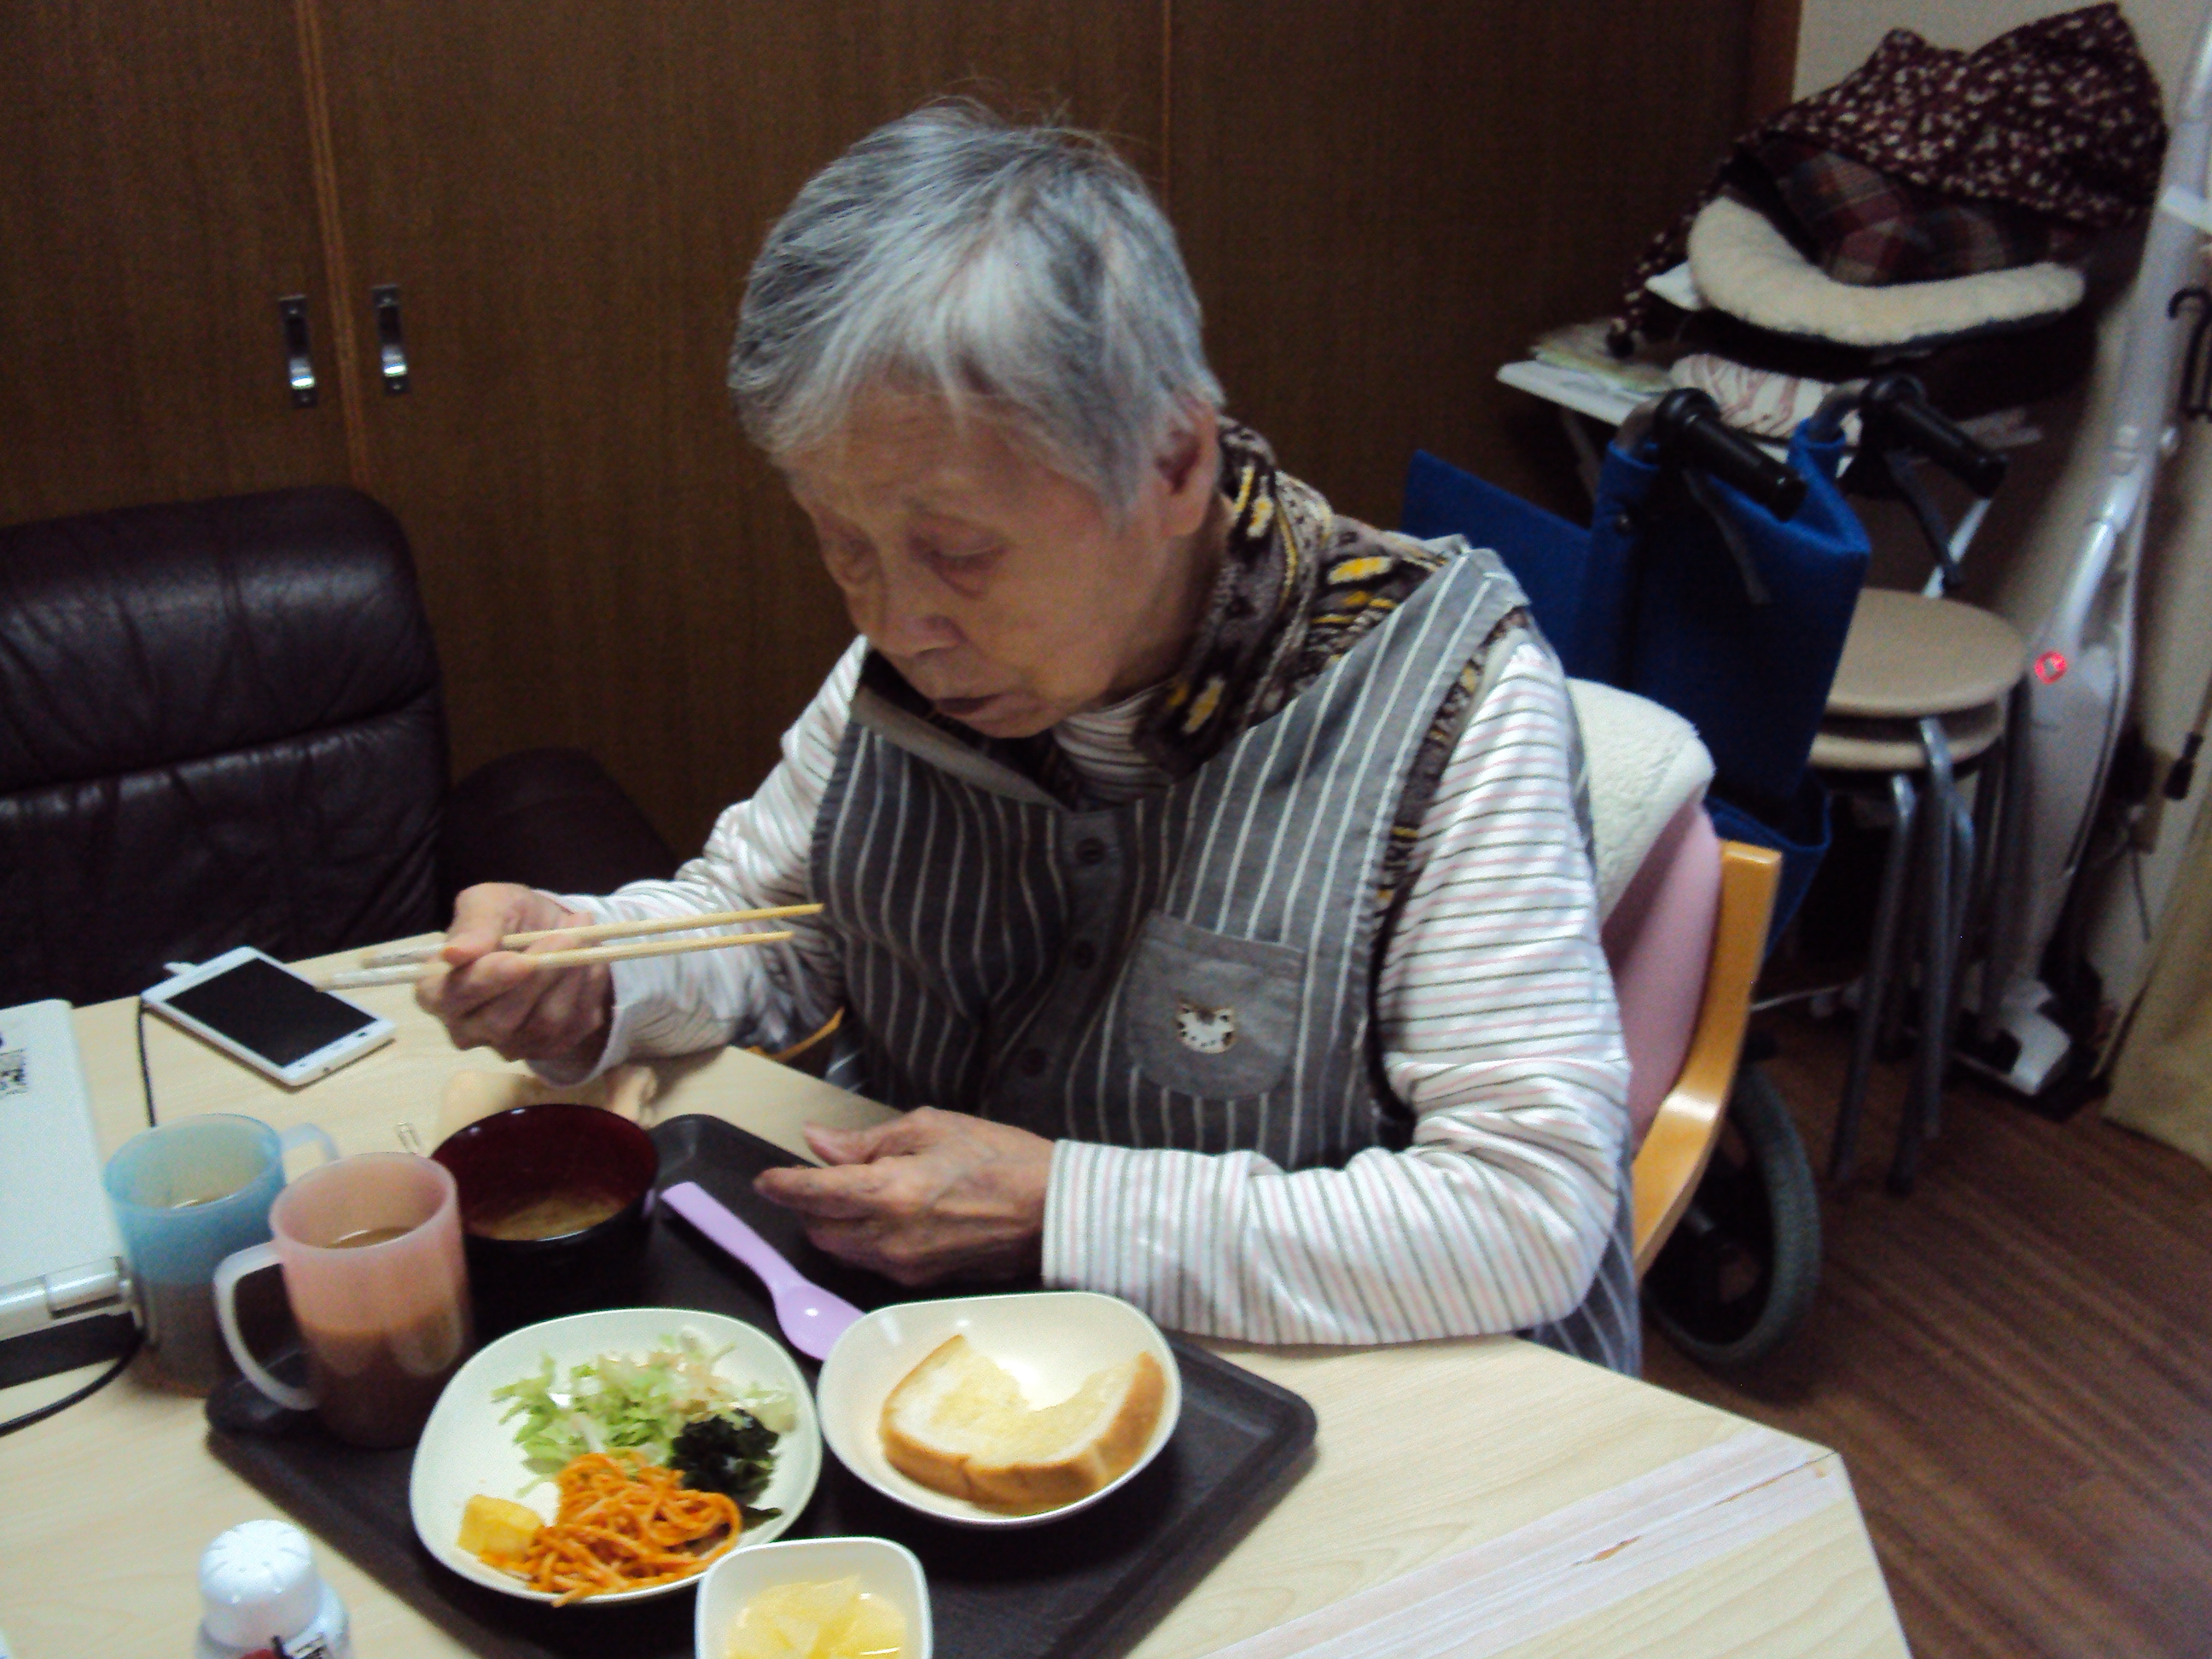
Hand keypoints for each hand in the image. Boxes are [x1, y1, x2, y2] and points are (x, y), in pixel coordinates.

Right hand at [414, 882, 612, 1066]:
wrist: (551, 932)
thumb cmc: (508, 918)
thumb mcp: (489, 903)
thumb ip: (474, 925)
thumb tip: (453, 953)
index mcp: (436, 993)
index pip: (454, 998)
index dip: (489, 980)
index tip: (520, 959)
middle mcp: (467, 1029)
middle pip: (501, 1019)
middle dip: (540, 976)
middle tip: (568, 936)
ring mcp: (508, 1045)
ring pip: (543, 1024)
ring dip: (570, 977)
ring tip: (581, 937)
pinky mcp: (548, 1048)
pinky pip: (574, 1025)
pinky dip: (588, 989)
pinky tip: (589, 962)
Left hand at [753, 1108, 1051, 1285]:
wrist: (1051, 1210)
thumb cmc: (998, 1157)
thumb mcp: (931, 1128)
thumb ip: (867, 1141)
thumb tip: (817, 1143)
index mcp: (888, 1193)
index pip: (812, 1194)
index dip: (781, 1185)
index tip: (765, 1179)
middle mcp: (887, 1238)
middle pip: (818, 1230)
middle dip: (807, 1205)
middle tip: (820, 1176)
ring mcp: (902, 1266)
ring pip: (840, 1251)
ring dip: (831, 1225)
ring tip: (854, 1193)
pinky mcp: (918, 1281)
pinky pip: (869, 1262)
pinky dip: (860, 1239)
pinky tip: (882, 1215)